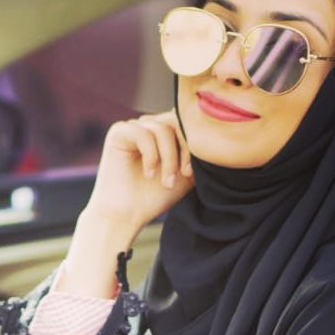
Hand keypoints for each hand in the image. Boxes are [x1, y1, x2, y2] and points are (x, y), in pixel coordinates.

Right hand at [85, 111, 193, 236]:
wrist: (127, 215)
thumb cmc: (155, 197)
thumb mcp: (187, 173)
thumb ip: (199, 153)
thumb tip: (216, 136)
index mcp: (165, 132)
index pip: (187, 122)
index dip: (194, 143)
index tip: (191, 173)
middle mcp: (149, 125)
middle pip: (177, 120)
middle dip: (185, 148)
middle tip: (184, 174)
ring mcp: (133, 127)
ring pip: (163, 129)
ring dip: (169, 158)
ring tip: (166, 181)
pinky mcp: (118, 132)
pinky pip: (144, 134)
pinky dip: (151, 156)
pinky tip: (148, 174)